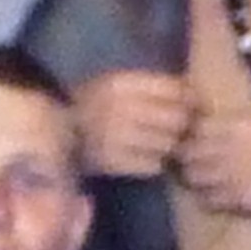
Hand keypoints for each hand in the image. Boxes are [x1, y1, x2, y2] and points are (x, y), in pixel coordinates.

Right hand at [73, 71, 195, 177]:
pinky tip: (143, 158)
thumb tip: (193, 93)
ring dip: (167, 146)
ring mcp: (115, 137)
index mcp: (121, 84)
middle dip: (181, 125)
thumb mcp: (117, 85)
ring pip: (167, 144)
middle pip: (176, 119)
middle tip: (177, 129)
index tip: (191, 105)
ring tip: (157, 143)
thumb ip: (152, 86)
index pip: (174, 90)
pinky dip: (153, 163)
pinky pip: (152, 165)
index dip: (188, 98)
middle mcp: (120, 108)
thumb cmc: (93, 105)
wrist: (57, 133)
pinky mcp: (112, 162)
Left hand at [176, 105, 250, 229]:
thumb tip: (208, 124)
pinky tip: (214, 192)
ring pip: (193, 176)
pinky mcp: (238, 200)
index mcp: (242, 126)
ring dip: (192, 176)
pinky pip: (207, 198)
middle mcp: (233, 149)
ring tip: (198, 176)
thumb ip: (238, 126)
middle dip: (184, 155)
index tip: (188, 136)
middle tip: (186, 158)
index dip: (188, 132)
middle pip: (189, 152)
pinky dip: (205, 196)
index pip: (197, 126)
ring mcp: (233, 176)